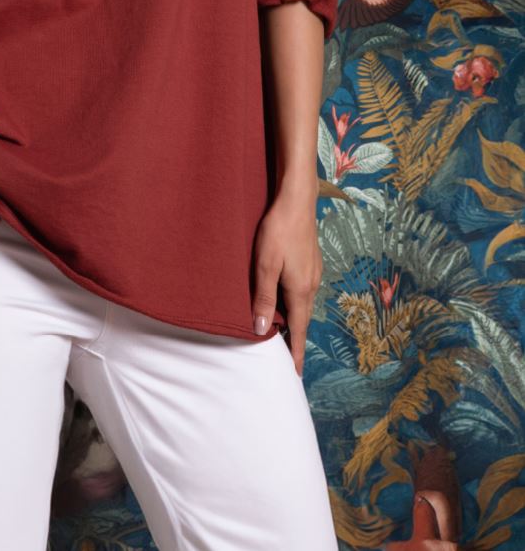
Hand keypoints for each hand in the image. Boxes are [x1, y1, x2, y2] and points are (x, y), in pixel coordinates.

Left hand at [250, 191, 322, 376]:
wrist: (296, 201)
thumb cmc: (278, 231)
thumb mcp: (265, 265)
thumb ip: (263, 297)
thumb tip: (262, 328)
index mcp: (300, 290)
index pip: (298, 330)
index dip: (296, 352)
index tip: (296, 373)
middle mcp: (311, 285)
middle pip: (302, 318)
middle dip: (295, 339)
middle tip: (289, 358)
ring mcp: (313, 272)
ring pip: (302, 303)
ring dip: (294, 319)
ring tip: (284, 331)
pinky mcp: (311, 262)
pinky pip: (303, 290)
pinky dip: (295, 301)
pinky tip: (286, 297)